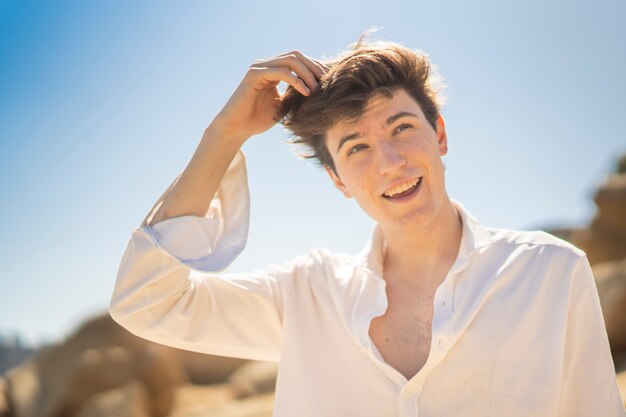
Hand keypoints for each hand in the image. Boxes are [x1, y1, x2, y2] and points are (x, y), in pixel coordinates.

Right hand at [211, 50, 328, 141]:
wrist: (237, 128)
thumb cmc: (258, 120)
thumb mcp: (284, 106)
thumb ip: (297, 95)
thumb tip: (319, 91)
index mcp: (274, 71)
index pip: (298, 60)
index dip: (315, 68)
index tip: (329, 81)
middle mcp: (266, 65)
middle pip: (297, 55)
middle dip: (314, 67)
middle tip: (326, 82)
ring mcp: (260, 67)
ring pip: (291, 60)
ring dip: (307, 73)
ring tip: (316, 89)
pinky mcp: (254, 74)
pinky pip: (281, 71)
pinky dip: (296, 80)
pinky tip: (305, 92)